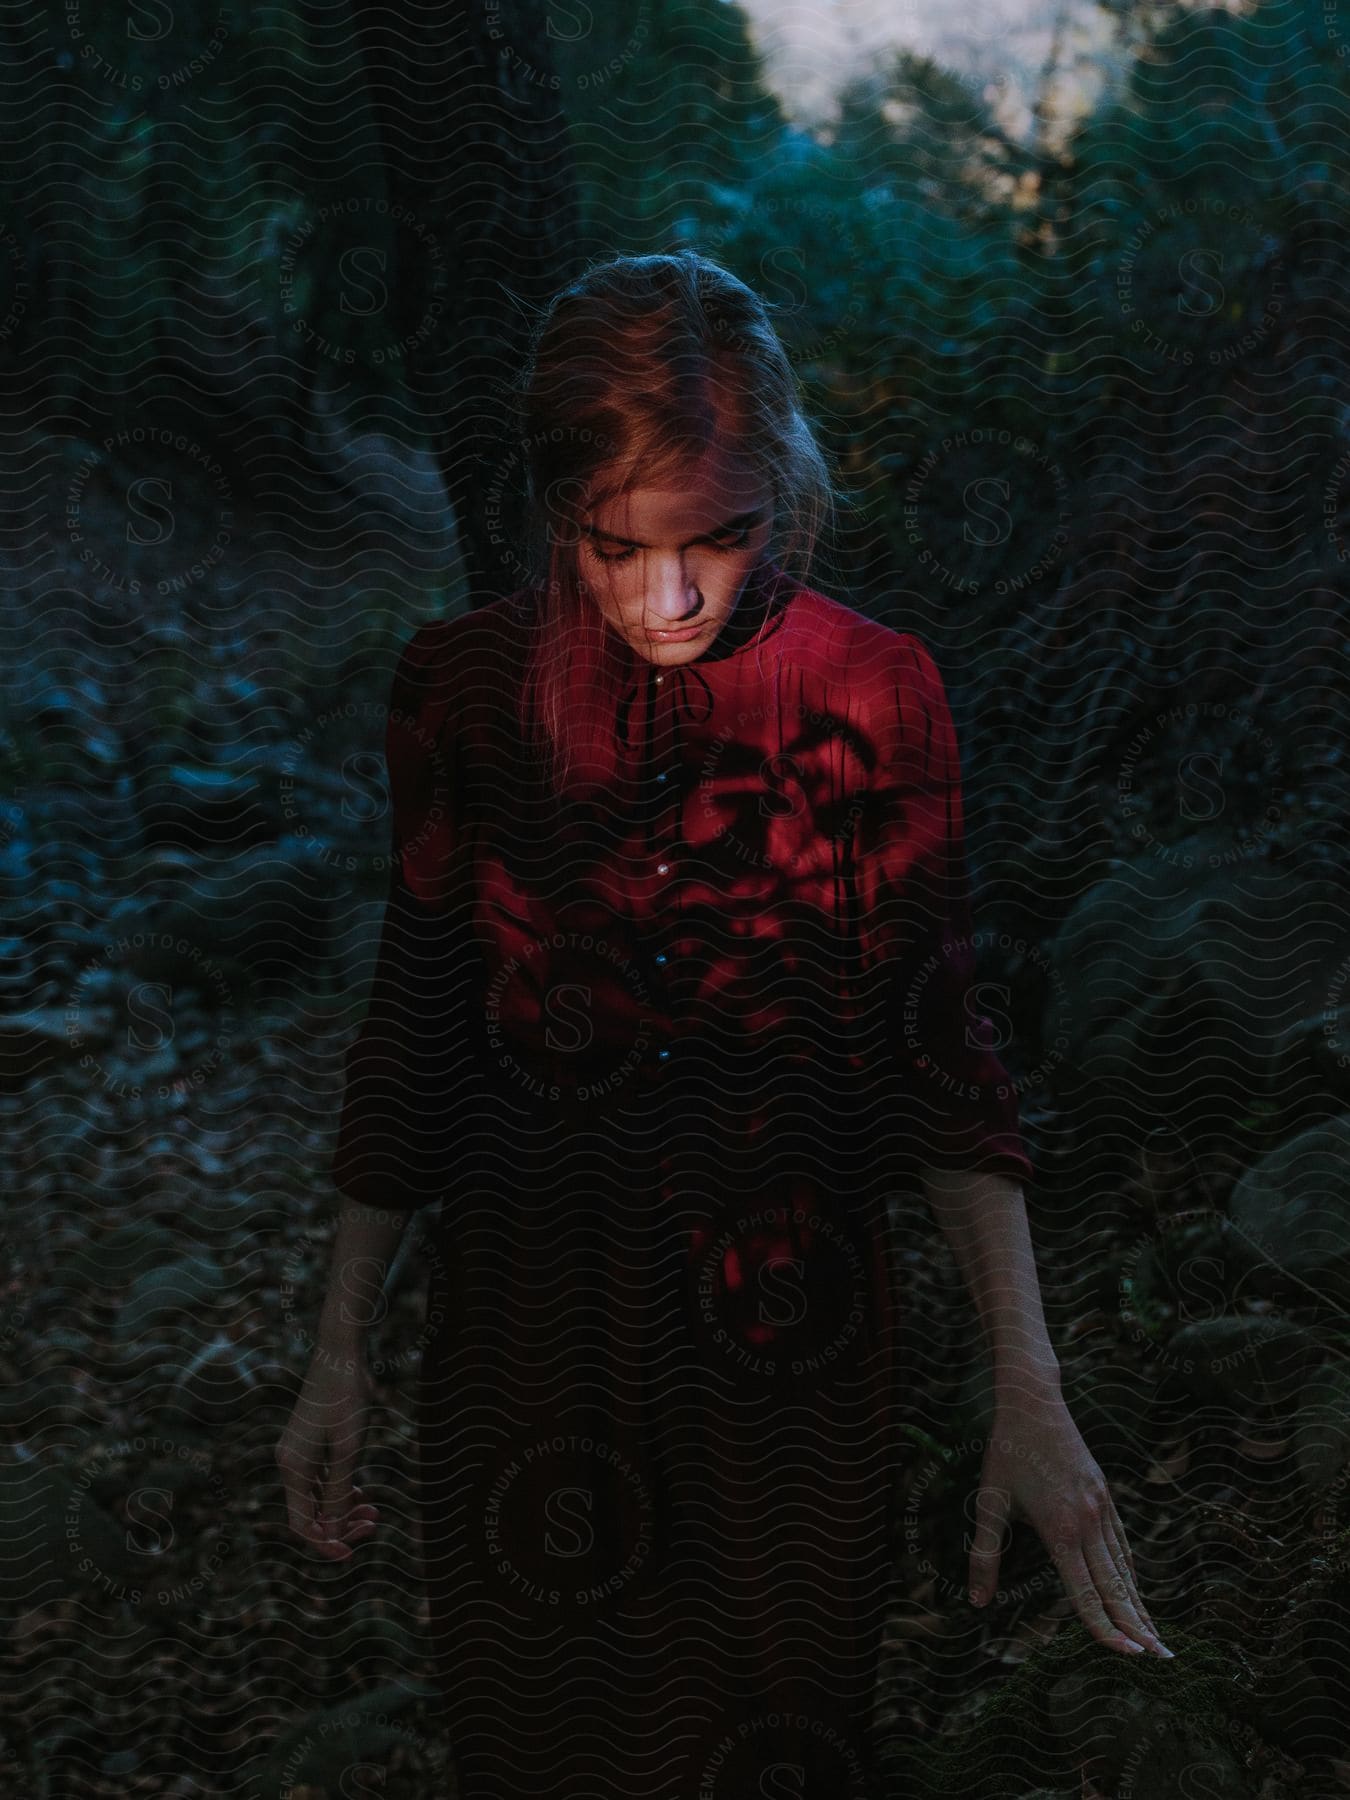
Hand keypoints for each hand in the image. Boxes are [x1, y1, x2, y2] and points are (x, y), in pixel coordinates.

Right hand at [276, 1349, 381, 1560]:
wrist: (340, 1355)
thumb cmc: (346, 1398)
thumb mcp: (348, 1449)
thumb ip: (339, 1492)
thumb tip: (334, 1532)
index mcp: (293, 1468)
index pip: (303, 1524)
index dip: (326, 1543)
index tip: (353, 1552)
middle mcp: (288, 1463)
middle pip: (310, 1512)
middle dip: (340, 1525)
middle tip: (374, 1525)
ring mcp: (297, 1452)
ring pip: (317, 1496)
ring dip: (343, 1508)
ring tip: (374, 1512)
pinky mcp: (308, 1442)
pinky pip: (320, 1479)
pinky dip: (339, 1489)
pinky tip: (362, 1493)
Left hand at [968, 1392, 1172, 1658]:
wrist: (1034, 1403)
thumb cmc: (1006, 1452)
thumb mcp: (989, 1501)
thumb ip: (984, 1555)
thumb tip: (975, 1603)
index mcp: (1059, 1529)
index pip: (1086, 1592)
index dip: (1106, 1629)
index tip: (1129, 1658)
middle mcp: (1087, 1523)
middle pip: (1116, 1586)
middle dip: (1138, 1626)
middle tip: (1162, 1660)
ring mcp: (1101, 1508)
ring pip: (1124, 1566)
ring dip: (1140, 1603)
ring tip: (1156, 1635)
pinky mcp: (1105, 1495)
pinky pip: (1122, 1542)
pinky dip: (1130, 1571)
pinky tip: (1135, 1589)